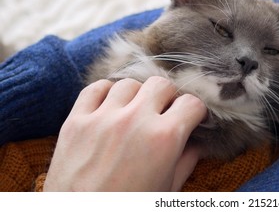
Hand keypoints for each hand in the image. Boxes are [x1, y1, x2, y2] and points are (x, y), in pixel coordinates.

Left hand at [43, 76, 206, 190]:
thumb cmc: (130, 208)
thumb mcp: (167, 189)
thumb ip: (187, 161)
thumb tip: (198, 143)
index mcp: (164, 138)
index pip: (191, 103)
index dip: (194, 112)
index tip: (190, 118)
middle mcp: (135, 121)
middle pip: (161, 84)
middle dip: (168, 98)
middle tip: (163, 114)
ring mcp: (103, 118)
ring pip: (129, 83)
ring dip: (137, 95)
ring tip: (135, 112)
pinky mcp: (76, 121)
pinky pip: (95, 88)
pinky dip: (106, 92)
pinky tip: (111, 106)